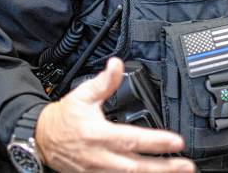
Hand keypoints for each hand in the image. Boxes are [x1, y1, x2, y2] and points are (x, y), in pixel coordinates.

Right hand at [35, 57, 194, 172]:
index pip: (133, 139)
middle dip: (164, 168)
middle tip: (187, 166)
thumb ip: (104, 82)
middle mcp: (100, 157)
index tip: (176, 142)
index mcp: (99, 134)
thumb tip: (116, 64)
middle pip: (136, 166)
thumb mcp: (83, 95)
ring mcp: (97, 171)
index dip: (156, 142)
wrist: (41, 139)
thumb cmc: (64, 118)